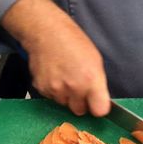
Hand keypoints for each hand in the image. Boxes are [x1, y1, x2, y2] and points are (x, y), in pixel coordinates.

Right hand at [1, 0, 109, 115]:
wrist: (46, 32)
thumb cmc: (73, 42)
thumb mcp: (95, 60)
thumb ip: (98, 84)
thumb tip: (100, 101)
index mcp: (91, 80)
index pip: (99, 111)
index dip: (98, 108)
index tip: (97, 104)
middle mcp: (74, 88)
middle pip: (80, 111)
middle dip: (81, 103)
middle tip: (79, 87)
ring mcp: (56, 89)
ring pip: (64, 104)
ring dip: (66, 96)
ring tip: (65, 77)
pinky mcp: (42, 89)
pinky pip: (51, 98)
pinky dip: (54, 91)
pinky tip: (55, 76)